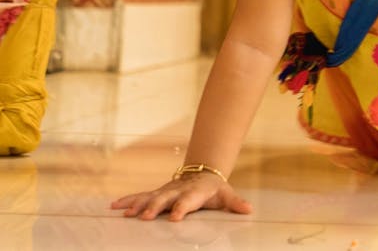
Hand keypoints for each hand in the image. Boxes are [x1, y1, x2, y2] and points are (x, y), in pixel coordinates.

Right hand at [111, 172, 251, 220]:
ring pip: (150, 196)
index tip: (176, 217)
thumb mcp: (226, 195)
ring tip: (124, 213)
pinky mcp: (157, 193)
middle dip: (155, 207)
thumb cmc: (214, 189)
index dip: (182, 207)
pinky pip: (140, 197)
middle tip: (146, 217)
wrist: (203, 173)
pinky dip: (128, 201)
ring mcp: (166, 191)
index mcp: (194, 192)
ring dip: (137, 204)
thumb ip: (235, 203)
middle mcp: (177, 190)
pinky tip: (114, 207)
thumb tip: (249, 209)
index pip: (188, 200)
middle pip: (165, 198)